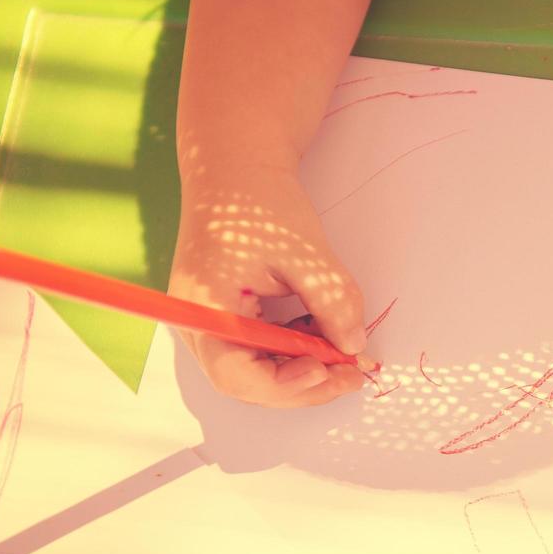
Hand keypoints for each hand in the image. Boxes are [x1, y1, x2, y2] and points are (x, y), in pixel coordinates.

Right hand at [169, 160, 369, 406]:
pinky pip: (259, 351)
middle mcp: (197, 323)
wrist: (236, 167)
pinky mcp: (226, 319)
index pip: (236, 373)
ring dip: (303, 371)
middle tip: (354, 375)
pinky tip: (323, 333)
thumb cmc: (260, 201)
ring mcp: (209, 324)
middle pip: (247, 382)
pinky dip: (294, 351)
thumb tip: (355, 348)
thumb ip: (332, 302)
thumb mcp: (305, 251)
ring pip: (256, 371)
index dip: (284, 384)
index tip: (328, 369)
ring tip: (346, 355)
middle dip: (304, 386)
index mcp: (202, 305)